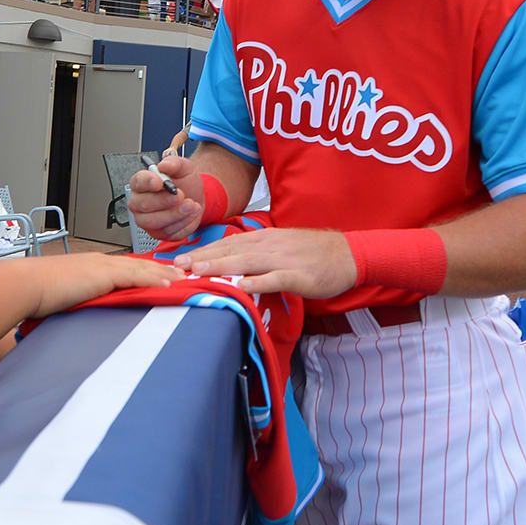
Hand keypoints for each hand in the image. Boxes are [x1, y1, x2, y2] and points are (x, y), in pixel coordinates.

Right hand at [27, 252, 178, 318]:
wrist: (27, 284)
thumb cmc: (38, 292)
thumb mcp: (66, 295)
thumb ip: (82, 300)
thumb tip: (88, 312)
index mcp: (92, 265)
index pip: (127, 266)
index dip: (147, 269)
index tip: (163, 274)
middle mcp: (101, 261)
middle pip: (140, 264)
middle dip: (163, 269)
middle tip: (184, 274)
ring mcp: (103, 266)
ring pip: (142, 268)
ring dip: (165, 274)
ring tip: (185, 279)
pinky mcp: (104, 275)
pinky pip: (136, 276)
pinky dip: (154, 279)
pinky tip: (169, 284)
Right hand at [127, 155, 204, 240]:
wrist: (195, 198)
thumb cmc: (184, 183)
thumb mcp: (183, 167)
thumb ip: (174, 163)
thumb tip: (164, 165)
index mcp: (141, 184)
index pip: (138, 182)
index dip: (147, 182)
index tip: (159, 182)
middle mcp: (139, 203)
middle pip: (143, 204)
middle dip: (163, 200)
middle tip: (180, 195)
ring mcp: (147, 220)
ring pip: (153, 222)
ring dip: (174, 214)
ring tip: (190, 205)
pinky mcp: (159, 233)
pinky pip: (167, 232)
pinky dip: (182, 223)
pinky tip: (191, 213)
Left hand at [173, 227, 356, 298]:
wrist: (347, 254)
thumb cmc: (312, 253)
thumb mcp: (280, 246)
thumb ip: (256, 252)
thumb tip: (230, 260)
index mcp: (263, 238)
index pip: (227, 243)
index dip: (202, 250)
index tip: (180, 258)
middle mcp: (269, 245)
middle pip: (230, 250)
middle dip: (203, 258)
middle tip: (178, 265)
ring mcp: (284, 259)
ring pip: (247, 261)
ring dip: (221, 266)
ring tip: (199, 272)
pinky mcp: (299, 275)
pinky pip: (275, 278)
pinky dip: (258, 282)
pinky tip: (242, 286)